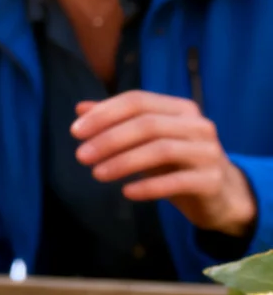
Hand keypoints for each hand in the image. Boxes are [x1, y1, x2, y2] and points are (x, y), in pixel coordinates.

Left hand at [72, 90, 257, 237]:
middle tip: (80, 156)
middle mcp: (198, 125)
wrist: (219, 193)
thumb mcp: (146, 140)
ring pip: (161, 150)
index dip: (104, 114)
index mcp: (180, 109)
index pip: (137, 101)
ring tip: (96, 174)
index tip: (75, 131)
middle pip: (147, 124)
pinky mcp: (212, 180)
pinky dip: (148, 187)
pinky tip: (126, 192)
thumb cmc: (175, 161)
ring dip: (123, 162)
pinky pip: (177, 181)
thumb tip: (80, 108)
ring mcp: (208, 152)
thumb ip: (116, 122)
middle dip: (109, 139)